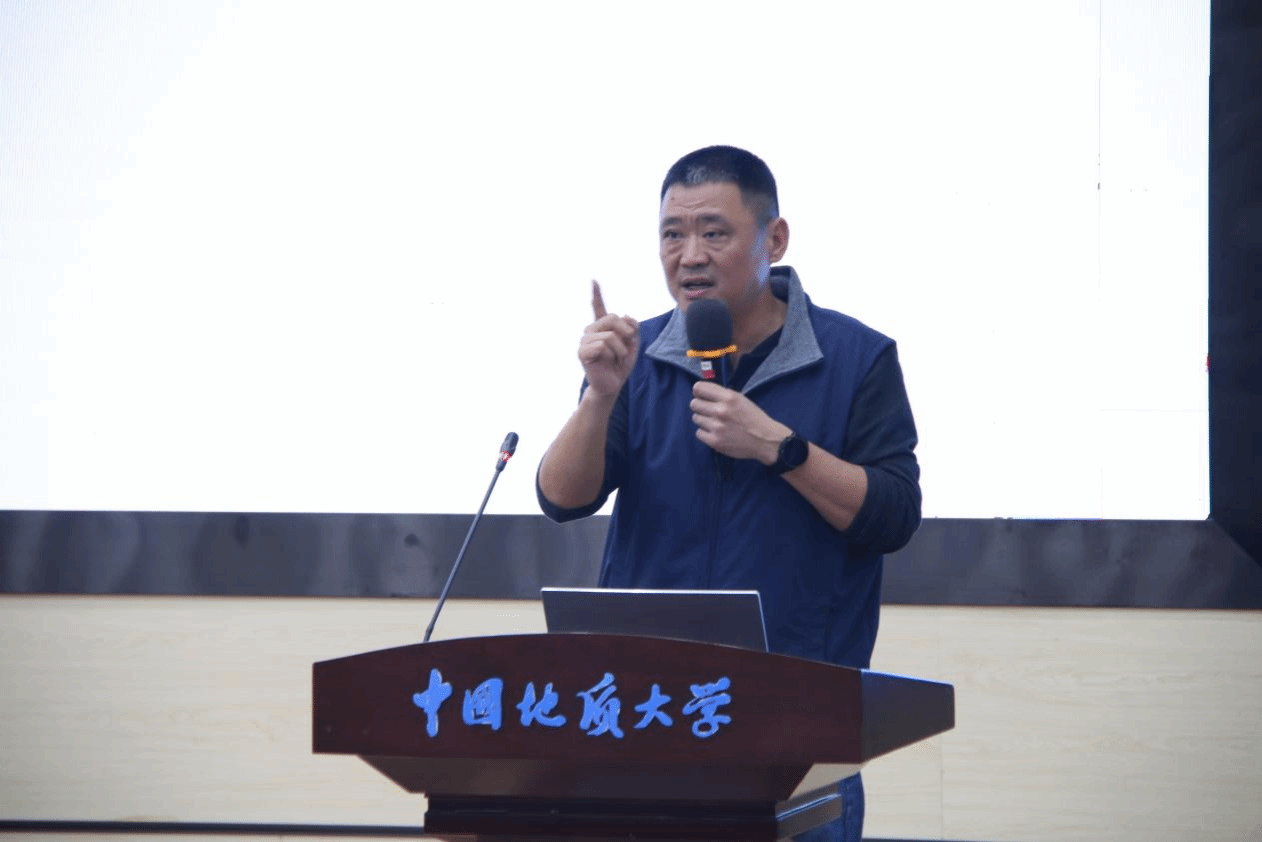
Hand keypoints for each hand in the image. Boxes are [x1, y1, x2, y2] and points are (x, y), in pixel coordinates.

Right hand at [579, 280, 638, 397]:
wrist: (613, 385)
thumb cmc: (620, 365)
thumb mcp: (632, 344)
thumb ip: (632, 328)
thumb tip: (625, 316)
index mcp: (603, 327)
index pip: (599, 307)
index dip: (597, 294)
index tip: (594, 280)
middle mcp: (592, 331)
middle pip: (612, 318)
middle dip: (626, 333)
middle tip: (627, 348)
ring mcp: (585, 340)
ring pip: (609, 335)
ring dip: (620, 349)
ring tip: (617, 359)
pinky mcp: (582, 351)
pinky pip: (602, 345)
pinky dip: (611, 355)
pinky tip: (608, 362)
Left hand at [690, 381, 791, 463]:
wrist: (766, 440)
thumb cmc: (754, 418)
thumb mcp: (741, 399)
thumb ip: (722, 395)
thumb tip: (702, 392)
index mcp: (728, 397)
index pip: (699, 388)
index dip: (698, 391)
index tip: (700, 395)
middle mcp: (720, 410)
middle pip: (694, 404)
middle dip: (700, 406)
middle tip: (708, 410)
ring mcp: (716, 427)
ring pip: (696, 418)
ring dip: (703, 419)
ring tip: (715, 422)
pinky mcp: (714, 441)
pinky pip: (699, 433)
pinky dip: (706, 433)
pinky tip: (716, 432)